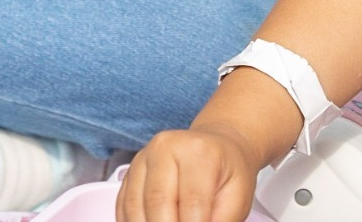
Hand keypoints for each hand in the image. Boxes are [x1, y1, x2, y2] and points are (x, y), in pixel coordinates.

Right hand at [117, 125, 260, 221]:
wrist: (216, 146)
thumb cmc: (227, 171)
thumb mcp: (238, 197)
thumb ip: (221, 221)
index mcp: (199, 152)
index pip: (192, 202)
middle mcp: (165, 148)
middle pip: (157, 202)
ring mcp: (143, 157)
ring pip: (135, 205)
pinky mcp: (130, 169)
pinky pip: (123, 203)